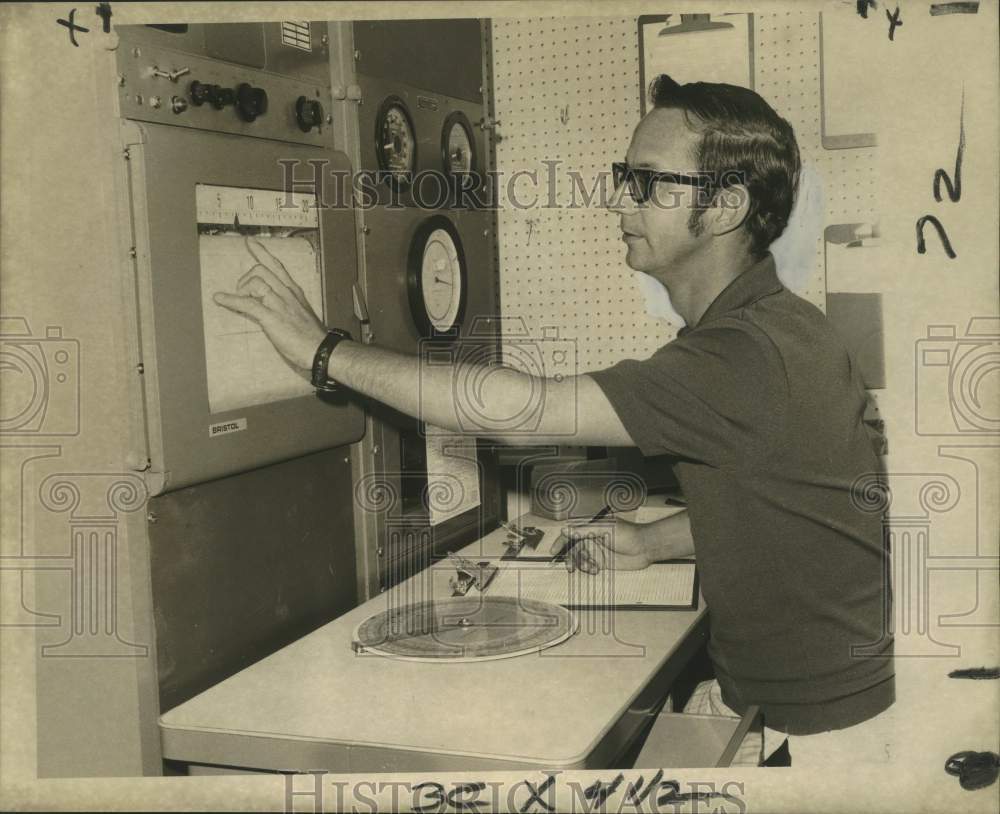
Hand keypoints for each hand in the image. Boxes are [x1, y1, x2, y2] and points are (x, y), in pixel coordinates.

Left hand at [213, 237, 327, 372]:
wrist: (321, 350)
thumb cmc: (312, 337)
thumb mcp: (302, 315)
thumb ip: (287, 307)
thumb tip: (271, 306)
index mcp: (294, 292)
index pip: (277, 266)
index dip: (262, 252)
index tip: (250, 242)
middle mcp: (286, 293)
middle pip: (261, 270)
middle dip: (245, 279)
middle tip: (241, 292)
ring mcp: (279, 304)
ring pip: (255, 282)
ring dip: (241, 290)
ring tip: (237, 301)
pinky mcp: (272, 317)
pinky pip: (248, 303)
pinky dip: (231, 300)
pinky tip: (220, 299)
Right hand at [550, 519, 656, 573]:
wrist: (644, 548)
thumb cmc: (627, 534)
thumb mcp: (603, 529)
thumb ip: (583, 530)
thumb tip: (565, 530)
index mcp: (591, 526)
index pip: (571, 532)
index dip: (561, 541)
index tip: (554, 551)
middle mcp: (592, 538)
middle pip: (573, 548)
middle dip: (570, 557)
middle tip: (569, 566)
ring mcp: (597, 550)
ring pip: (580, 559)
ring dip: (582, 564)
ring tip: (591, 567)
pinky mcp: (602, 562)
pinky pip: (589, 566)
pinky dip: (589, 569)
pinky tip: (596, 569)